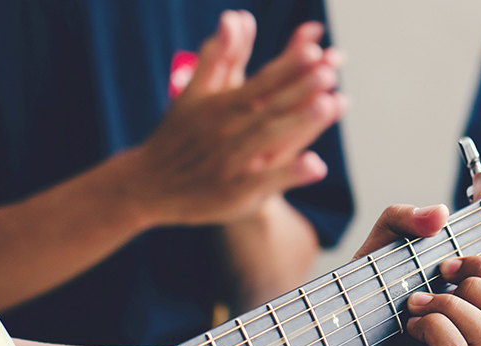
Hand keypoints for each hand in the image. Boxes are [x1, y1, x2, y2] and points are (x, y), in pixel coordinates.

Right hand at [112, 11, 345, 227]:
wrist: (149, 184)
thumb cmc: (179, 134)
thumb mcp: (196, 91)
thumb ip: (219, 54)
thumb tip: (237, 15)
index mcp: (222, 105)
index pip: (262, 81)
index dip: (288, 65)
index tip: (315, 49)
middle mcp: (227, 130)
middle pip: (270, 106)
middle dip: (301, 88)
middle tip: (329, 70)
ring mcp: (231, 162)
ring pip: (270, 139)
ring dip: (300, 122)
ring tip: (331, 104)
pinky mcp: (235, 192)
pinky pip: (266, 182)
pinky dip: (290, 173)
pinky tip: (316, 165)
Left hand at [297, 205, 480, 345]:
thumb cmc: (353, 314)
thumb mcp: (378, 254)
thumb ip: (404, 222)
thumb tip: (439, 214)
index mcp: (472, 318)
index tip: (449, 262)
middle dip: (480, 283)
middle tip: (438, 279)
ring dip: (451, 306)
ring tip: (414, 305)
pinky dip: (434, 326)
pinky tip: (409, 325)